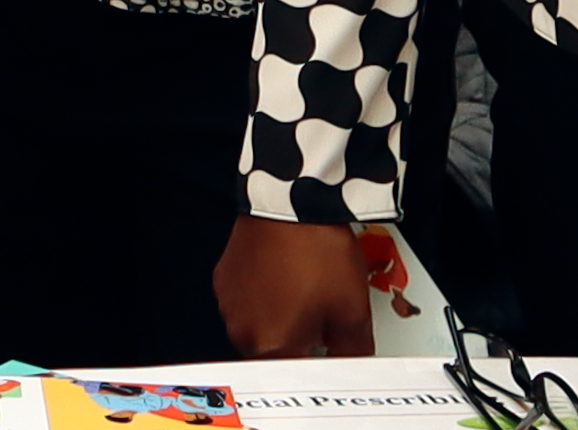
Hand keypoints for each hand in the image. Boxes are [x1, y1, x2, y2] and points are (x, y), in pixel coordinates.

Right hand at [214, 216, 375, 357]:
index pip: (297, 376)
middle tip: (322, 316)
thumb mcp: (352, 311)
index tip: (331, 350)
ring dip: (279, 318)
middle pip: (275, 353)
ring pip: (258, 326)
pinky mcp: (224, 278)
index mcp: (271, 345)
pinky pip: (246, 301)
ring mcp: (229, 303)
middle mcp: (242, 329)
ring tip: (304, 290)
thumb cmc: (317, 252)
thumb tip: (352, 364)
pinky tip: (286, 276)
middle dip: (299, 340)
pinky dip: (263, 296)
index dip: (320, 363)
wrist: (293, 201)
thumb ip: (353, 351)